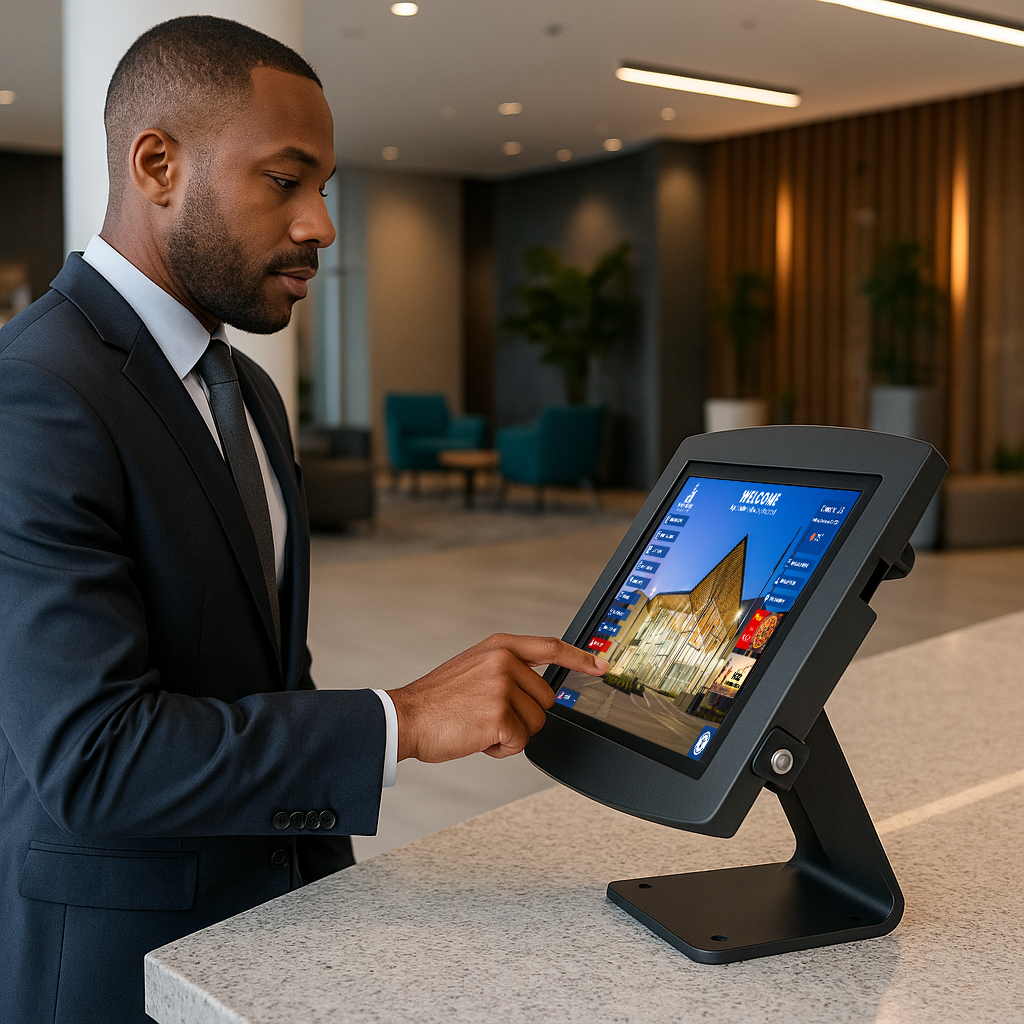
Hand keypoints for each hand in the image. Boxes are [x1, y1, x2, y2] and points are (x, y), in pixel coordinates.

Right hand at [386, 634, 607, 762]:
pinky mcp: (500, 715)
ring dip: (511, 733)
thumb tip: (540, 686)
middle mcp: (505, 662)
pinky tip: (477, 737)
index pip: (551, 647)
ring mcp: (503, 687)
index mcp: (500, 646)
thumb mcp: (475, 667)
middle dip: (523, 715)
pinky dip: (501, 748)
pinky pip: (520, 742)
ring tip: (479, 724)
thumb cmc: (438, 699)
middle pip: (546, 699)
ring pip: (536, 724)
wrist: (406, 717)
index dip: (581, 658)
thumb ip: (507, 668)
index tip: (602, 664)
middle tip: (487, 714)